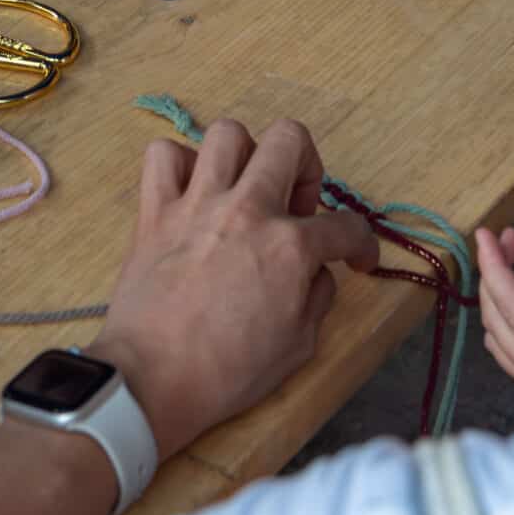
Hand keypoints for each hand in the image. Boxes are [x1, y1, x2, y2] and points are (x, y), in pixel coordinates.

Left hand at [88, 120, 378, 460]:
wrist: (152, 380)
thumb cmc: (227, 373)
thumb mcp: (299, 346)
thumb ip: (318, 297)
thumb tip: (316, 272)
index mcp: (289, 247)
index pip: (345, 226)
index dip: (361, 243)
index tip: (356, 258)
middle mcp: (246, 210)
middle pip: (290, 140)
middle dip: (306, 168)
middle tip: (294, 209)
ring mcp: (196, 204)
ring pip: (228, 134)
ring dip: (246, 158)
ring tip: (243, 193)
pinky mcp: (154, 212)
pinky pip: (163, 156)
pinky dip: (181, 166)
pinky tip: (191, 196)